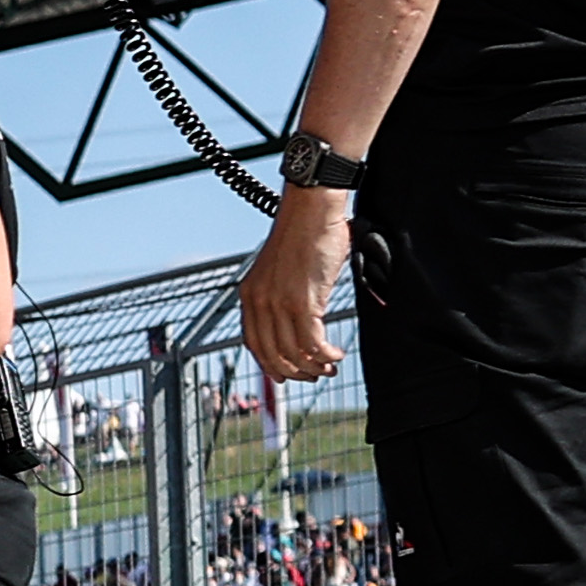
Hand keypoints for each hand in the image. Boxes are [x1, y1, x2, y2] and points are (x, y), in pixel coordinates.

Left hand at [240, 187, 352, 383]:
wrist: (311, 210)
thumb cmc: (303, 234)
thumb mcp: (282, 271)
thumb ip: (282, 295)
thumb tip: (299, 320)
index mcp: (250, 295)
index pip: (253, 343)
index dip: (270, 364)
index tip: (286, 374)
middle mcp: (259, 302)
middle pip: (271, 355)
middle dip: (295, 372)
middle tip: (314, 376)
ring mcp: (279, 303)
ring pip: (292, 353)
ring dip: (313, 367)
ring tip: (329, 368)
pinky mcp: (302, 301)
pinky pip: (312, 343)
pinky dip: (325, 355)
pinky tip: (336, 356)